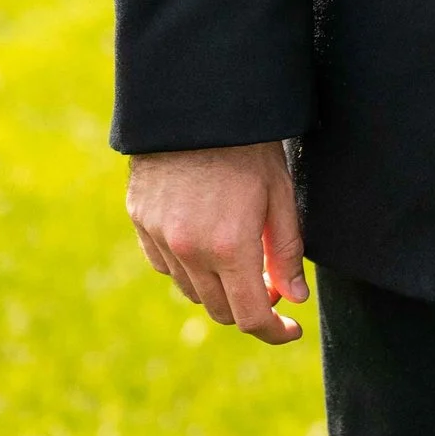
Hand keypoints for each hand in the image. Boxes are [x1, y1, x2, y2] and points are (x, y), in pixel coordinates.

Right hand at [126, 139, 306, 343]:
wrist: (196, 102)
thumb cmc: (248, 146)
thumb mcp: (280, 195)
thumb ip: (287, 253)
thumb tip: (294, 297)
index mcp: (230, 247)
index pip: (251, 317)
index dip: (274, 332)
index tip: (290, 329)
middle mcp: (190, 250)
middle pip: (221, 311)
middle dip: (250, 307)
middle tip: (271, 282)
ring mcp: (159, 237)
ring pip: (191, 291)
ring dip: (218, 288)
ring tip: (239, 257)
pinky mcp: (140, 221)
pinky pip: (165, 265)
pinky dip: (188, 267)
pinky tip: (206, 242)